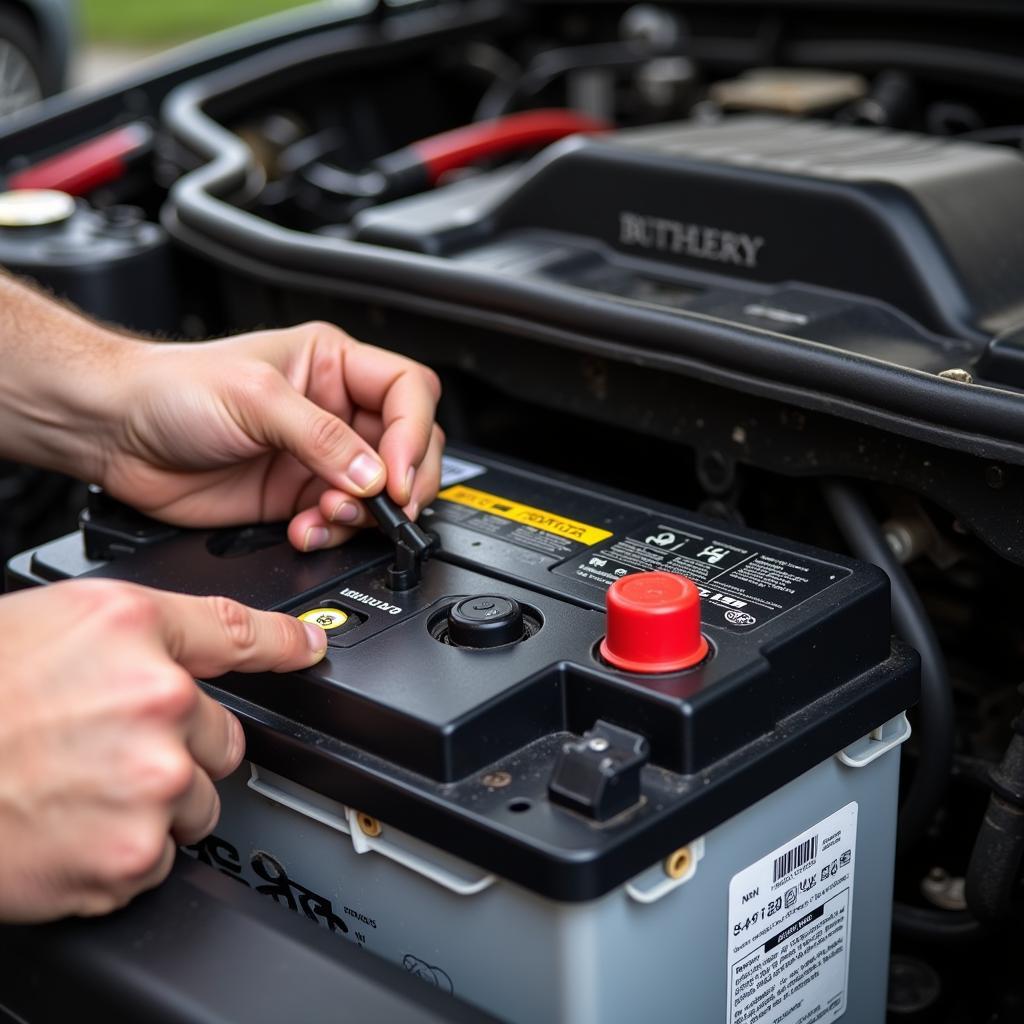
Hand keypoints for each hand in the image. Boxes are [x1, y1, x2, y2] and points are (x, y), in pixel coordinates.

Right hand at [0, 579, 327, 921]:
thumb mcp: (53, 626)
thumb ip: (140, 633)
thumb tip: (194, 650)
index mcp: (132, 634)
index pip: (240, 631)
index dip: (284, 642)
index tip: (308, 649)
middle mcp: (154, 703)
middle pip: (224, 739)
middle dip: (182, 748)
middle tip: (107, 748)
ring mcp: (148, 784)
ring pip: (198, 804)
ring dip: (156, 804)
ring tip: (80, 788)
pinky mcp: (130, 857)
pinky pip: (158, 856)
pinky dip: (124, 851)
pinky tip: (72, 825)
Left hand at [100, 322, 443, 550]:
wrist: (114, 432)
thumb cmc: (170, 388)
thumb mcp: (256, 397)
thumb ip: (321, 438)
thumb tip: (374, 477)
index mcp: (333, 365)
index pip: (407, 392)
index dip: (412, 433)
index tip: (394, 473)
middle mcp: (334, 411)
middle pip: (406, 446)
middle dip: (402, 482)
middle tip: (386, 506)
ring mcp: (317, 458)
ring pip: (379, 492)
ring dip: (364, 514)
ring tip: (329, 515)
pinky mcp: (296, 497)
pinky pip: (340, 522)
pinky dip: (332, 533)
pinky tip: (305, 529)